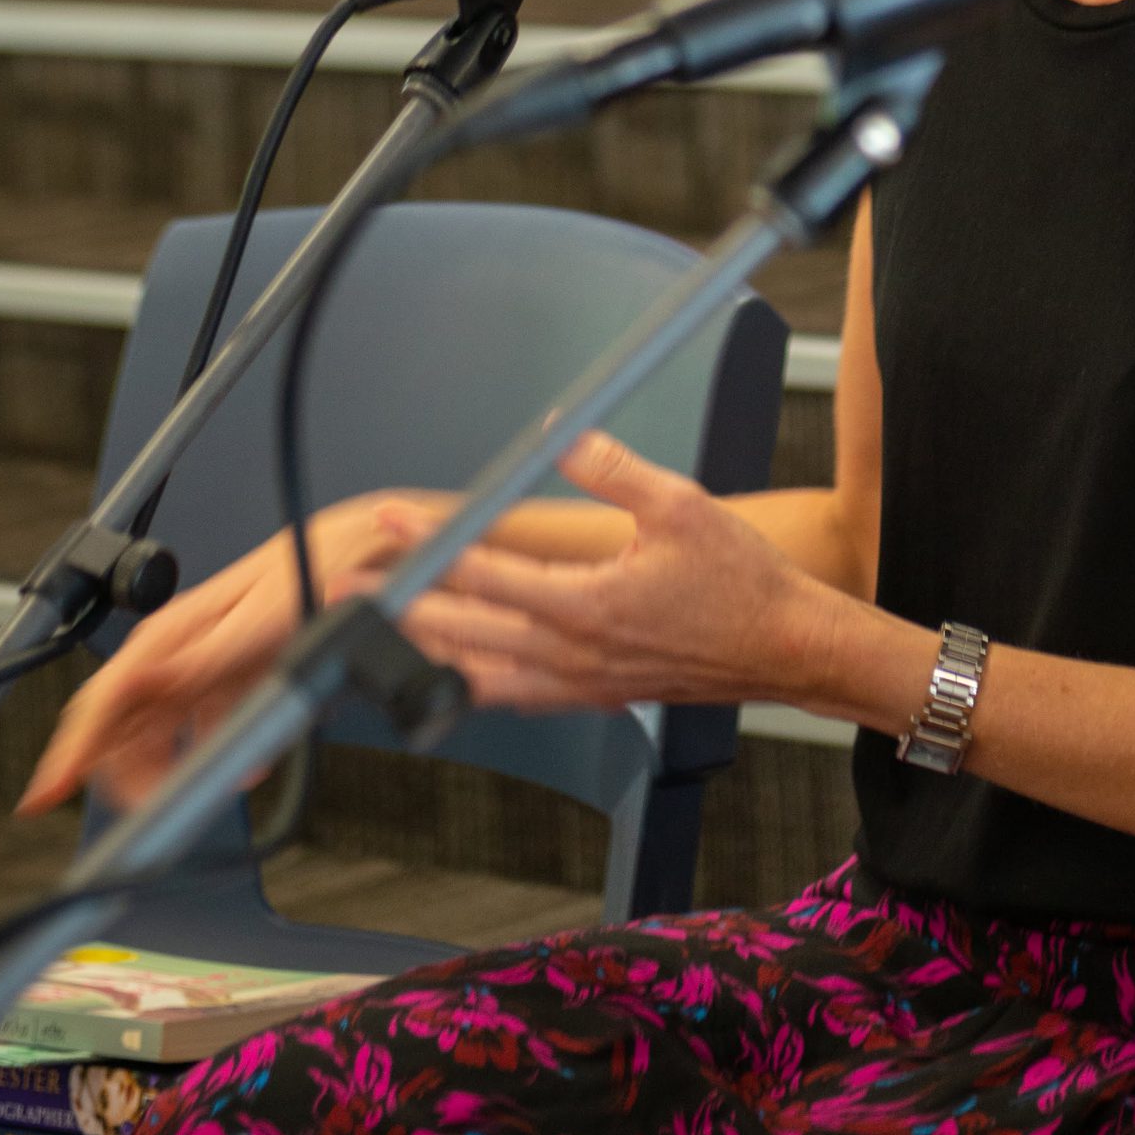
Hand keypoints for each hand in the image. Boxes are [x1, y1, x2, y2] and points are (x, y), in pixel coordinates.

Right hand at [17, 494, 443, 812]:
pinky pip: (202, 727)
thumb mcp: (259, 620)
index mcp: (171, 634)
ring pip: (157, 733)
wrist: (360, 548)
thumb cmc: (311, 568)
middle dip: (119, 775)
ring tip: (184, 797)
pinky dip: (211, 754)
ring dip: (165, 770)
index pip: (102, 701)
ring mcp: (202, 665)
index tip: (46, 794)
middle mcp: (177, 650)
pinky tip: (236, 771)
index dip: (70, 751)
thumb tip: (143, 680)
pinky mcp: (230, 675)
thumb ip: (199, 657)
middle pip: (121, 726)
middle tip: (140, 811)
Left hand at [393, 434, 843, 712]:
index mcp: (589, 606)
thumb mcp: (683, 505)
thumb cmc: (743, 583)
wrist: (785, 648)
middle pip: (464, 634)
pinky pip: (516, 697)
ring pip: (480, 676)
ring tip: (379, 637)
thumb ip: (615, 469)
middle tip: (349, 592)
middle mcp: (574, 655)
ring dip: (426, 653)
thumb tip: (563, 437)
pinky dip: (472, 685)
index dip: (429, 546)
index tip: (388, 525)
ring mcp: (582, 685)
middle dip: (399, 609)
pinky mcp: (596, 698)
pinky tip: (457, 672)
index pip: (486, 573)